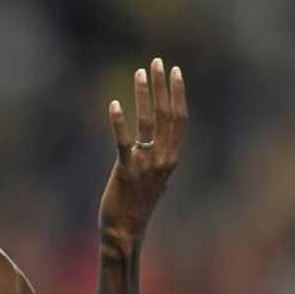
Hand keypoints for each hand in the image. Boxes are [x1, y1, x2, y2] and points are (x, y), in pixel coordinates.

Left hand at [99, 58, 187, 252]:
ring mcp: (145, 164)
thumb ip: (158, 161)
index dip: (178, 93)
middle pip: (167, 114)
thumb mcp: (154, 179)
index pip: (180, 119)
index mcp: (172, 158)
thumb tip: (160, 149)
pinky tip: (115, 105)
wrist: (125, 231)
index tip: (174, 71)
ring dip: (144, 95)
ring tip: (139, 73)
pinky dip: (120, 122)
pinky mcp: (124, 170)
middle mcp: (163, 159)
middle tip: (157, 62)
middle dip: (162, 86)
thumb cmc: (136, 205)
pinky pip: (123, 141)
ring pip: (148, 122)